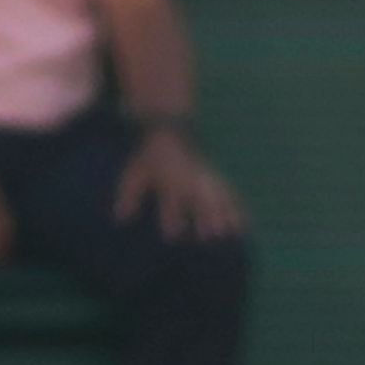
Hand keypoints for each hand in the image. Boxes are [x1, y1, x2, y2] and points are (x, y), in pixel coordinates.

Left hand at [113, 126, 243, 242]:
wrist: (169, 128)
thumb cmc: (148, 157)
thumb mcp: (133, 174)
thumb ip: (128, 196)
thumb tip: (120, 220)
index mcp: (169, 180)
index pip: (171, 201)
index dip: (172, 217)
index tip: (174, 235)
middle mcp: (190, 181)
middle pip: (200, 199)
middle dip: (206, 217)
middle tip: (211, 236)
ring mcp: (205, 178)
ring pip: (219, 198)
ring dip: (226, 216)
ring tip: (234, 236)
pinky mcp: (214, 178)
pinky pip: (230, 194)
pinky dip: (237, 209)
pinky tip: (245, 226)